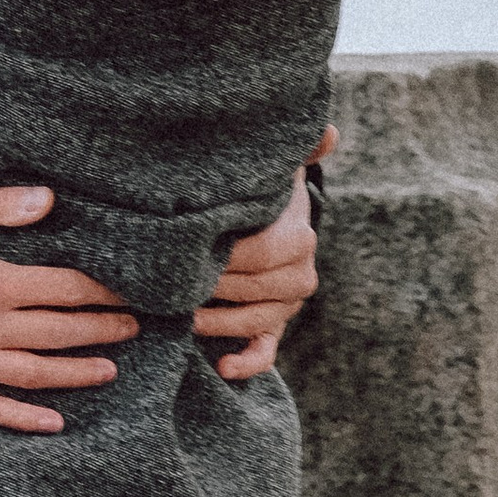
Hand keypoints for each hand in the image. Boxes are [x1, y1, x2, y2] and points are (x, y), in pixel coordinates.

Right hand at [0, 185, 137, 436]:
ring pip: (33, 374)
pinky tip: (53, 423)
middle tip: (134, 329)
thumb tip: (50, 200)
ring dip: (76, 374)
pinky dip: (23, 419)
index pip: (63, 288)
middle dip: (101, 330)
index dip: (101, 292)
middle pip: (57, 332)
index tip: (131, 292)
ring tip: (109, 371)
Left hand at [193, 125, 334, 383]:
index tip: (185, 250)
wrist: (269, 222)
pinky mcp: (274, 329)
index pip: (260, 253)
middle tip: (168, 284)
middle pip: (251, 290)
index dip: (223, 256)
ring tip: (179, 315)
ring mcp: (287, 306)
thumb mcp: (274, 169)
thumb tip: (328, 130)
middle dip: (210, 288)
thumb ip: (295, 150)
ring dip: (217, 322)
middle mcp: (300, 275)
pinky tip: (222, 366)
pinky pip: (265, 353)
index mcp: (299, 238)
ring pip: (254, 322)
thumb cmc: (260, 191)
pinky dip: (247, 364)